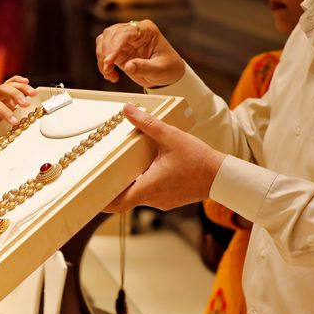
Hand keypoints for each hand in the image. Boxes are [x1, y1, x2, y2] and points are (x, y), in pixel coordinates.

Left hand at [0, 76, 37, 143]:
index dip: (5, 112)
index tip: (15, 121)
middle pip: (1, 90)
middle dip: (15, 95)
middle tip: (26, 103)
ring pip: (7, 85)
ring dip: (20, 88)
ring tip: (32, 94)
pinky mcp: (0, 97)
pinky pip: (8, 85)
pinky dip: (17, 82)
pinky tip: (25, 81)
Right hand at [96, 19, 185, 87]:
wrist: (168, 74)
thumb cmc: (168, 67)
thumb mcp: (160, 69)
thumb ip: (144, 67)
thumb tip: (128, 66)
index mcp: (146, 30)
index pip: (125, 32)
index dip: (114, 45)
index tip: (109, 61)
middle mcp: (134, 32)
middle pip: (111, 34)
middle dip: (106, 52)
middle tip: (107, 69)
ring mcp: (125, 40)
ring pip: (104, 41)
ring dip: (102, 58)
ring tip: (109, 73)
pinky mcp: (119, 50)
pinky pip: (103, 52)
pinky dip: (102, 64)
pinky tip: (110, 74)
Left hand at [105, 104, 224, 211]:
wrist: (224, 176)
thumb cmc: (199, 158)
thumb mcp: (170, 136)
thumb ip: (147, 123)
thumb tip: (127, 109)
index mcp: (148, 187)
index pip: (117, 203)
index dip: (101, 202)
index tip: (89, 197)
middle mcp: (153, 199)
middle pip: (125, 198)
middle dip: (113, 188)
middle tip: (100, 177)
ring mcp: (162, 201)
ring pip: (139, 195)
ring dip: (130, 184)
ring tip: (121, 169)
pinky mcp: (171, 199)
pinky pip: (151, 194)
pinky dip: (144, 184)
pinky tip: (145, 169)